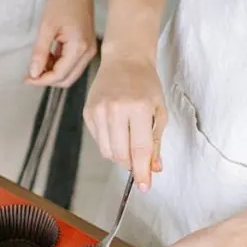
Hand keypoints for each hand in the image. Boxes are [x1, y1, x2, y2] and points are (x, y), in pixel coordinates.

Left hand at [26, 0, 97, 86]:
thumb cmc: (62, 3)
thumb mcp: (46, 27)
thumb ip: (40, 52)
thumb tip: (34, 73)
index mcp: (79, 48)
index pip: (59, 75)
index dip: (41, 80)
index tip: (26, 79)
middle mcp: (87, 53)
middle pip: (66, 79)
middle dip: (47, 79)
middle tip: (30, 74)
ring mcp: (89, 51)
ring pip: (69, 74)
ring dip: (52, 73)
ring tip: (38, 63)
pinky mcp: (86, 48)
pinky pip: (72, 65)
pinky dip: (58, 66)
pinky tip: (48, 57)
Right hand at [84, 53, 165, 191]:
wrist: (125, 60)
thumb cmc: (146, 84)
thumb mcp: (159, 111)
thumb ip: (155, 142)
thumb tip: (153, 169)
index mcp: (139, 108)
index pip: (139, 149)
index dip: (141, 171)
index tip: (144, 186)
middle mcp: (116, 109)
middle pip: (120, 154)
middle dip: (130, 164)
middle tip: (138, 162)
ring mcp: (99, 111)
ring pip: (106, 151)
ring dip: (119, 156)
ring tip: (128, 144)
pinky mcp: (88, 112)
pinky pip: (98, 140)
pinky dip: (109, 143)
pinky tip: (117, 131)